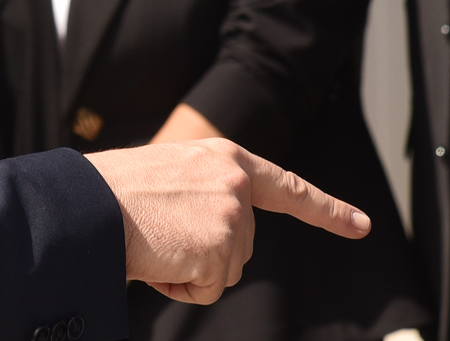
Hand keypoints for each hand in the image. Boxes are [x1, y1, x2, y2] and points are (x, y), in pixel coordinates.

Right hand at [85, 138, 369, 304]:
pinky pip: (207, 290)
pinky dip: (180, 286)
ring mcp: (233, 217)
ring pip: (225, 270)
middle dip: (205, 253)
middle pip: (242, 246)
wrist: (89, 205)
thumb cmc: (114, 193)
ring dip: (189, 269)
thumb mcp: (172, 175)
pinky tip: (158, 259)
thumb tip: (224, 233)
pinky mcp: (222, 249)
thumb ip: (207, 193)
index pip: (286, 187)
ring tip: (156, 241)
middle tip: (160, 233)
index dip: (327, 209)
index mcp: (226, 159)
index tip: (361, 225)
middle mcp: (237, 183)